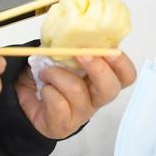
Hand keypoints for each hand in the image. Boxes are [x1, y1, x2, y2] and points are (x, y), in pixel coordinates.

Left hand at [17, 53, 137, 139]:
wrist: (29, 100)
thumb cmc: (52, 77)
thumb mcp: (65, 57)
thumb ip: (75, 47)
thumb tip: (74, 31)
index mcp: (103, 80)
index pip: (127, 76)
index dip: (121, 62)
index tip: (107, 48)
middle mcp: (97, 98)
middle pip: (111, 88)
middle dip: (97, 68)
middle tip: (79, 54)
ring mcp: (81, 113)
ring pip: (77, 91)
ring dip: (56, 74)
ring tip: (46, 72)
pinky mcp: (63, 124)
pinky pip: (58, 103)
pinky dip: (47, 89)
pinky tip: (44, 88)